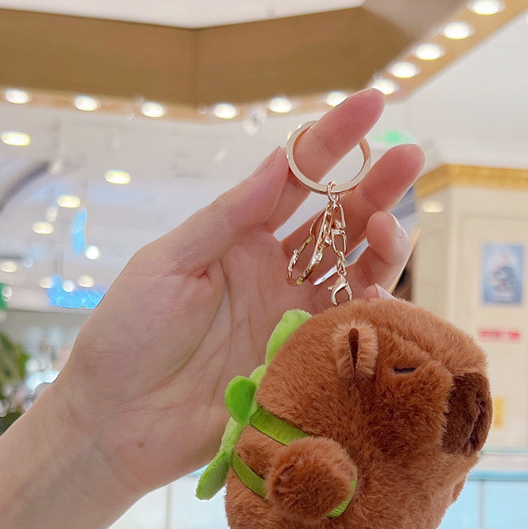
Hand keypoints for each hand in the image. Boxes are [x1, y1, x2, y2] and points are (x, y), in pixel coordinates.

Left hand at [54, 90, 423, 496]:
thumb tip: (278, 163)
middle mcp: (274, 274)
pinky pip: (350, 330)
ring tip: (391, 227)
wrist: (118, 422)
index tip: (373, 107)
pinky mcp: (303, 362)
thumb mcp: (167, 265)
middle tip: (409, 159)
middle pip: (338, 223)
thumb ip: (225, 218)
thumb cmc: (127, 337)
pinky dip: (372, 310)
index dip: (333, 142)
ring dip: (381, 247)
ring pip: (355, 273)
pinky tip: (379, 293)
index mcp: (239, 240)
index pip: (296, 181)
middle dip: (376, 188)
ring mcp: (292, 318)